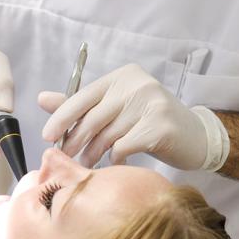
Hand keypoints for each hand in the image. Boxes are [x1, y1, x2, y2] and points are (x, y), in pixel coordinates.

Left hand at [38, 63, 209, 169]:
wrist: (196, 137)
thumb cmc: (150, 123)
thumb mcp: (116, 108)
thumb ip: (81, 105)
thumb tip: (42, 98)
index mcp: (123, 76)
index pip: (84, 96)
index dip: (62, 117)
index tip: (47, 136)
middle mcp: (137, 84)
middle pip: (93, 118)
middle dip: (76, 140)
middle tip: (67, 157)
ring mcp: (152, 103)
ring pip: (108, 135)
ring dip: (94, 153)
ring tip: (89, 163)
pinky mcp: (161, 126)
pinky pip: (124, 146)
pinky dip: (116, 157)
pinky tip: (117, 161)